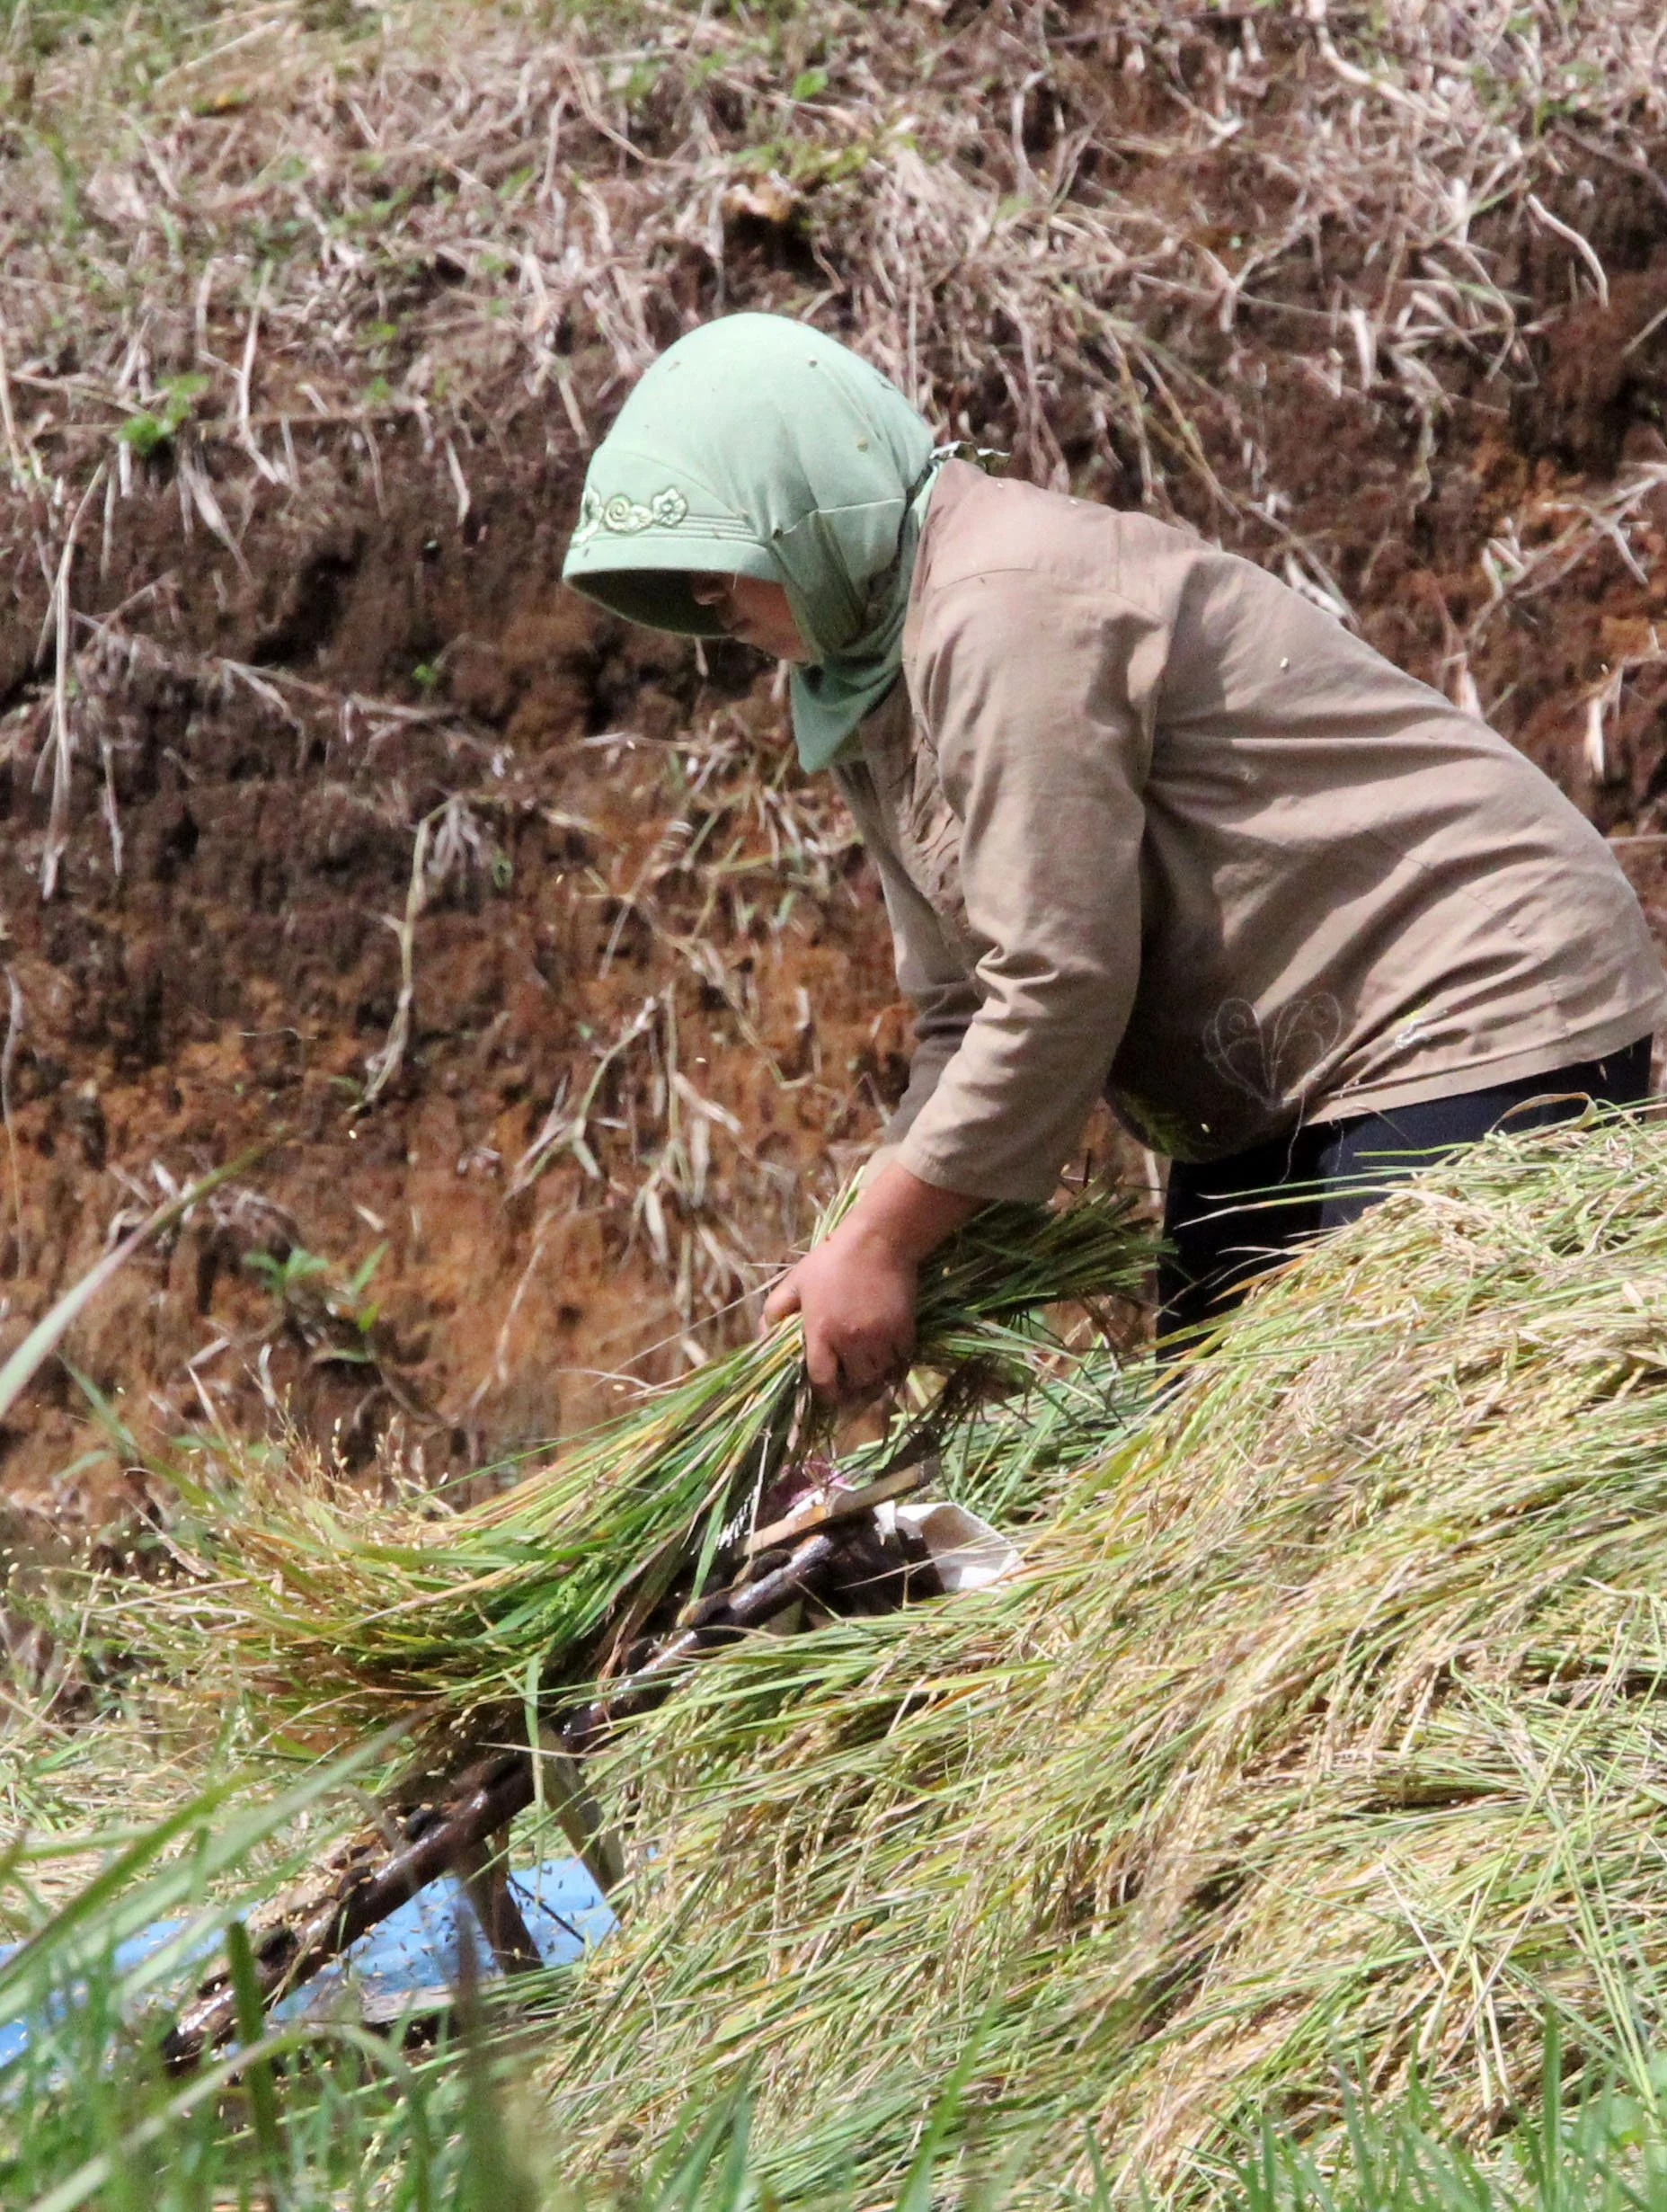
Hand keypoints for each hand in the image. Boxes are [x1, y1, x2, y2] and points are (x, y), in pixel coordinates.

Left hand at [762, 1216, 918, 1401]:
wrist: (878, 1240)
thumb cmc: (832, 1260)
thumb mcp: (795, 1282)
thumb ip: (774, 1311)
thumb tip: (762, 1339)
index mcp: (820, 1332)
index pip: (823, 1382)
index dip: (825, 1394)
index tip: (827, 1392)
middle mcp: (850, 1341)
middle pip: (855, 1383)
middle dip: (852, 1385)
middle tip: (851, 1379)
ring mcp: (879, 1337)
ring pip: (880, 1375)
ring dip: (875, 1375)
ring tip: (869, 1367)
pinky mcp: (904, 1330)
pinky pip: (902, 1361)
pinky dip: (896, 1362)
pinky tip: (888, 1353)